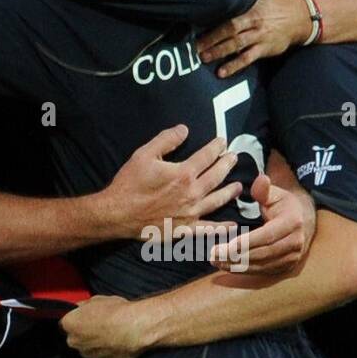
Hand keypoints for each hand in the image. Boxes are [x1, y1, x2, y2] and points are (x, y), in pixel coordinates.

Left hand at [61, 296, 155, 357]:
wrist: (135, 328)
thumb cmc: (115, 311)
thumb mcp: (96, 300)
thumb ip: (83, 307)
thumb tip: (79, 308)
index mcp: (69, 325)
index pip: (64, 324)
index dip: (74, 320)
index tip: (82, 319)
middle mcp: (74, 342)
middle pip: (74, 338)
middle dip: (82, 333)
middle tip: (97, 326)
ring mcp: (87, 355)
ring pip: (86, 349)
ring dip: (93, 344)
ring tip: (108, 335)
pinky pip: (99, 357)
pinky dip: (104, 352)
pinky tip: (114, 343)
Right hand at [82, 125, 239, 240]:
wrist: (118, 213)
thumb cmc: (130, 183)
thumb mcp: (144, 154)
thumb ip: (166, 140)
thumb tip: (184, 129)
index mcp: (183, 173)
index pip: (206, 156)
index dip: (216, 147)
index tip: (223, 141)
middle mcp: (192, 192)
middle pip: (216, 176)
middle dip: (227, 165)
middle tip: (234, 158)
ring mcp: (191, 212)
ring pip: (217, 201)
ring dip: (230, 192)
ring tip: (238, 186)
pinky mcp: (185, 228)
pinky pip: (208, 228)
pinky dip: (222, 228)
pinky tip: (232, 225)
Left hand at [196, 0, 309, 76]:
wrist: (300, 16)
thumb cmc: (273, 5)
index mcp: (250, 6)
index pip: (228, 12)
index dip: (212, 18)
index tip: (194, 24)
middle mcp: (254, 21)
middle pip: (229, 29)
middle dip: (210, 38)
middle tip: (194, 46)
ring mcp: (259, 36)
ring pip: (236, 45)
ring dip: (219, 52)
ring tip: (203, 58)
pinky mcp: (265, 49)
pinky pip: (248, 58)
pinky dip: (234, 66)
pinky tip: (222, 72)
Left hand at [207, 174, 314, 275]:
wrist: (304, 219)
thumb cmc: (283, 204)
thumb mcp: (275, 193)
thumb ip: (263, 189)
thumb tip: (261, 179)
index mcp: (292, 222)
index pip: (266, 235)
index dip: (245, 242)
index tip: (225, 247)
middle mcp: (295, 242)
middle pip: (263, 253)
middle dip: (236, 256)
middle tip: (213, 255)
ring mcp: (293, 257)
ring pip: (262, 265)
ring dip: (238, 265)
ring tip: (215, 261)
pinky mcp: (287, 266)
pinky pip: (264, 271)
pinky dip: (245, 270)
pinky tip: (227, 266)